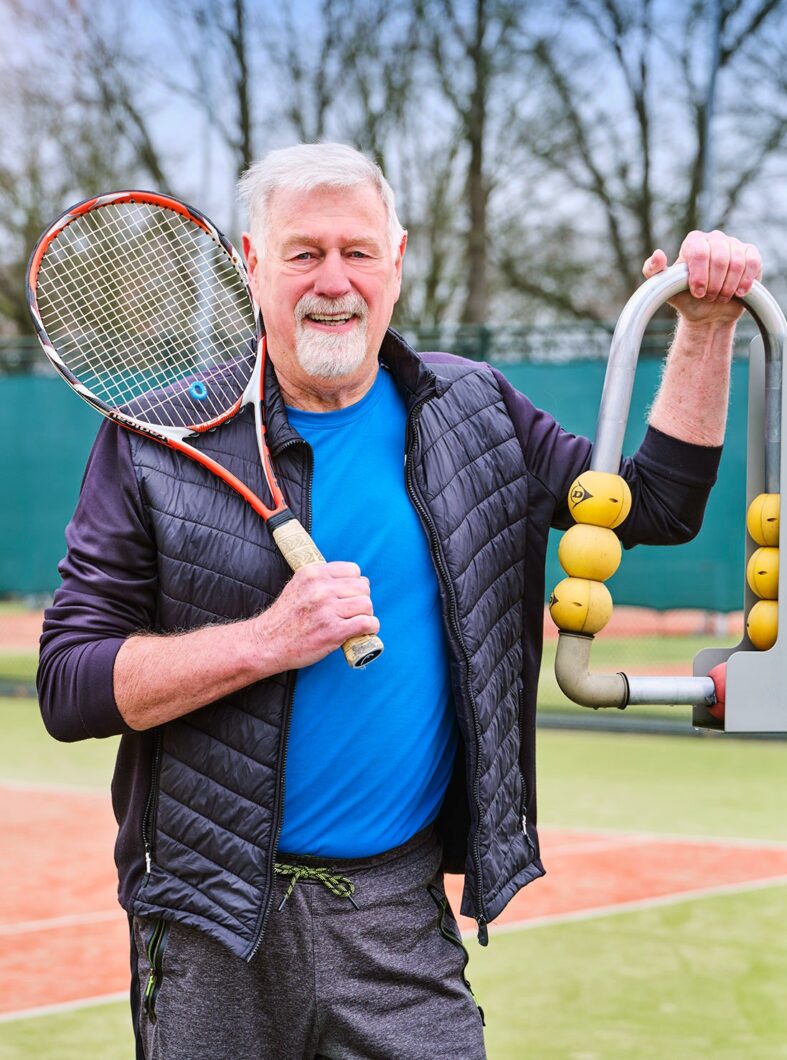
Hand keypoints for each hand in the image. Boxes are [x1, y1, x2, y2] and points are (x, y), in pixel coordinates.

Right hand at [252, 561, 378, 671]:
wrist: (267, 642)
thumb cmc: (284, 618)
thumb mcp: (298, 586)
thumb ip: (320, 580)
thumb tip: (353, 580)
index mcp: (313, 574)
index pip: (353, 570)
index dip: (355, 584)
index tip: (350, 596)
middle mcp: (321, 589)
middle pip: (363, 587)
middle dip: (362, 600)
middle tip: (353, 612)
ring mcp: (327, 610)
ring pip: (367, 604)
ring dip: (366, 615)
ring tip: (357, 622)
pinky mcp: (333, 631)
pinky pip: (366, 623)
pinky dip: (370, 628)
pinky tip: (364, 631)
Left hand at [642, 230, 761, 324]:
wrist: (708, 312)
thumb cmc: (685, 298)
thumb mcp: (664, 288)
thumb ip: (653, 271)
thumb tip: (658, 254)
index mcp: (694, 241)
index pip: (698, 252)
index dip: (699, 276)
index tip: (697, 293)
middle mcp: (715, 238)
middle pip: (719, 258)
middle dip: (714, 284)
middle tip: (708, 297)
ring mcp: (735, 245)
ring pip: (737, 262)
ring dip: (728, 286)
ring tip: (720, 297)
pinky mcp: (751, 255)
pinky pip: (753, 263)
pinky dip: (745, 282)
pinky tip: (738, 293)